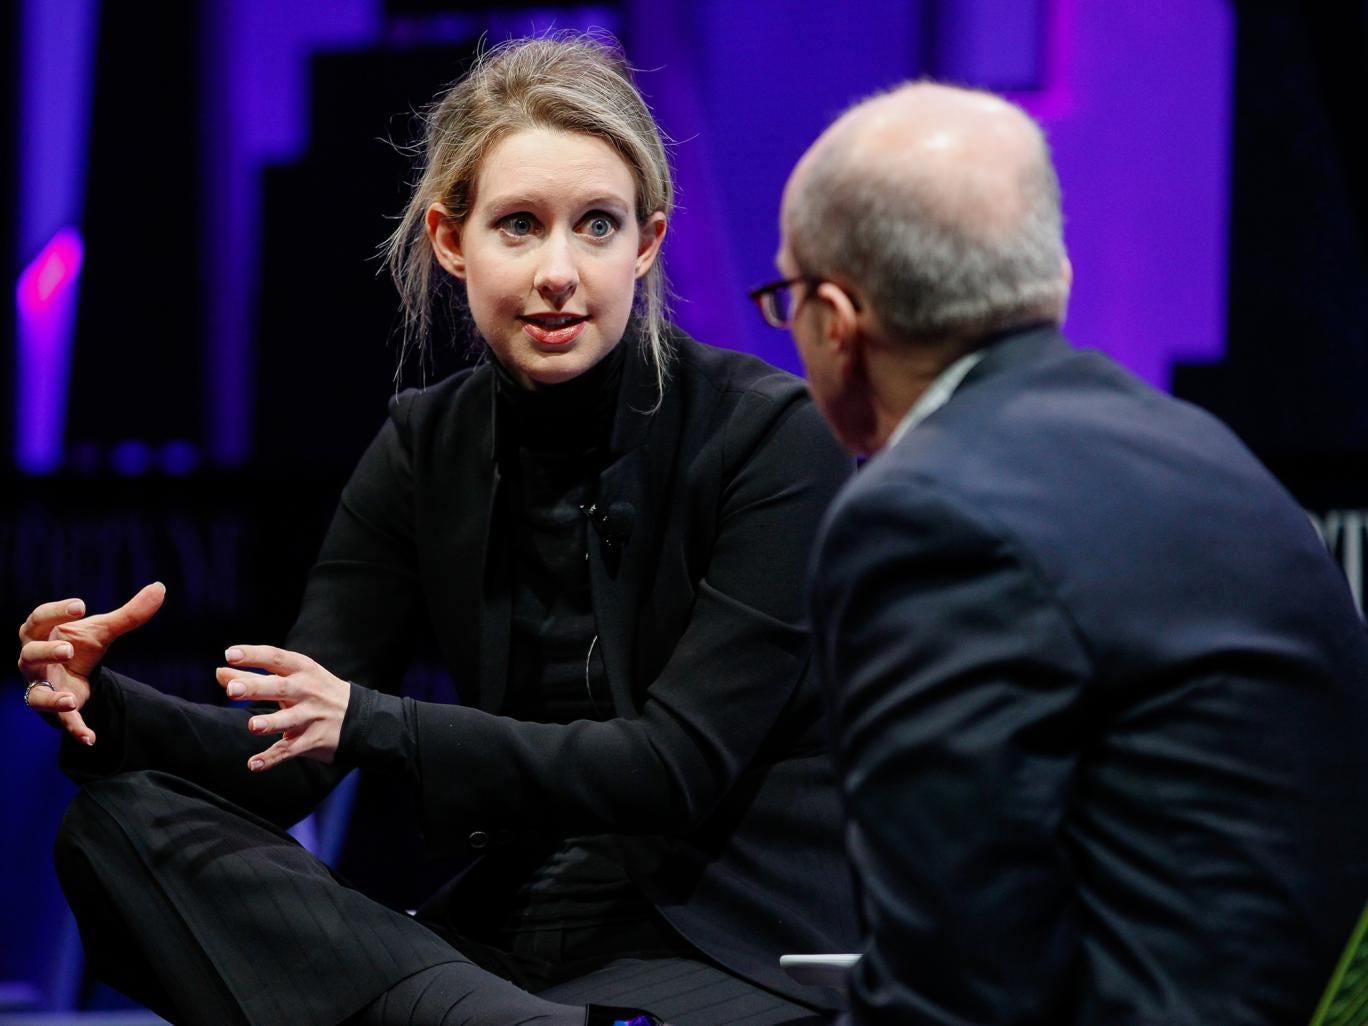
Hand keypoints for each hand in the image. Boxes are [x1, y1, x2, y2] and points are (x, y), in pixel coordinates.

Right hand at [16, 582, 166, 744]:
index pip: (41, 618)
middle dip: (47, 652)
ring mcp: (41, 686)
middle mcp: (34, 660)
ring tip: (69, 700)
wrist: (74, 676)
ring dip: (51, 698)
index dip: (57, 611)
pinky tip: (90, 738)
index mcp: (42, 633)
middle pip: (31, 654)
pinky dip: (75, 729)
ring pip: (36, 694)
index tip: (81, 605)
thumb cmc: (79, 645)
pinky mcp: (53, 709)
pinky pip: (61, 722)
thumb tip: (160, 588)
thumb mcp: (103, 630)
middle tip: (68, 649)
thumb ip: (130, 613)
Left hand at [216, 645, 349, 772]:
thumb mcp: (293, 679)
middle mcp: (308, 691)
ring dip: (271, 723)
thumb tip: (219, 672)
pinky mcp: (313, 740)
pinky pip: (290, 750)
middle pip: (280, 688)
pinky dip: (272, 758)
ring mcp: (312, 716)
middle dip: (256, 688)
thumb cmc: (316, 692)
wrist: (361, 718)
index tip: (230, 654)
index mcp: (302, 670)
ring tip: (252, 726)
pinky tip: (253, 764)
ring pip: (289, 720)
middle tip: (232, 690)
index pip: (276, 658)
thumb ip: (254, 676)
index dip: (253, 655)